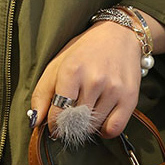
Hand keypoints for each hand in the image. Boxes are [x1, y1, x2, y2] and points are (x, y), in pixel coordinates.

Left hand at [31, 21, 143, 140]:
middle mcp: (94, 80)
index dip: (54, 124)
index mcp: (72, 71)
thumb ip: (42, 94)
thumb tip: (34, 121)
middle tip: (73, 114)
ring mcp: (114, 89)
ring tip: (89, 108)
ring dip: (88, 124)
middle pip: (75, 122)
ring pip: (93, 127)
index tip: (55, 123)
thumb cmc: (84, 51)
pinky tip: (102, 117)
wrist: (120, 35)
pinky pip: (114, 129)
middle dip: (70, 123)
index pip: (57, 113)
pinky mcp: (130, 97)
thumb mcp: (57, 65)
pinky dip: (105, 129)